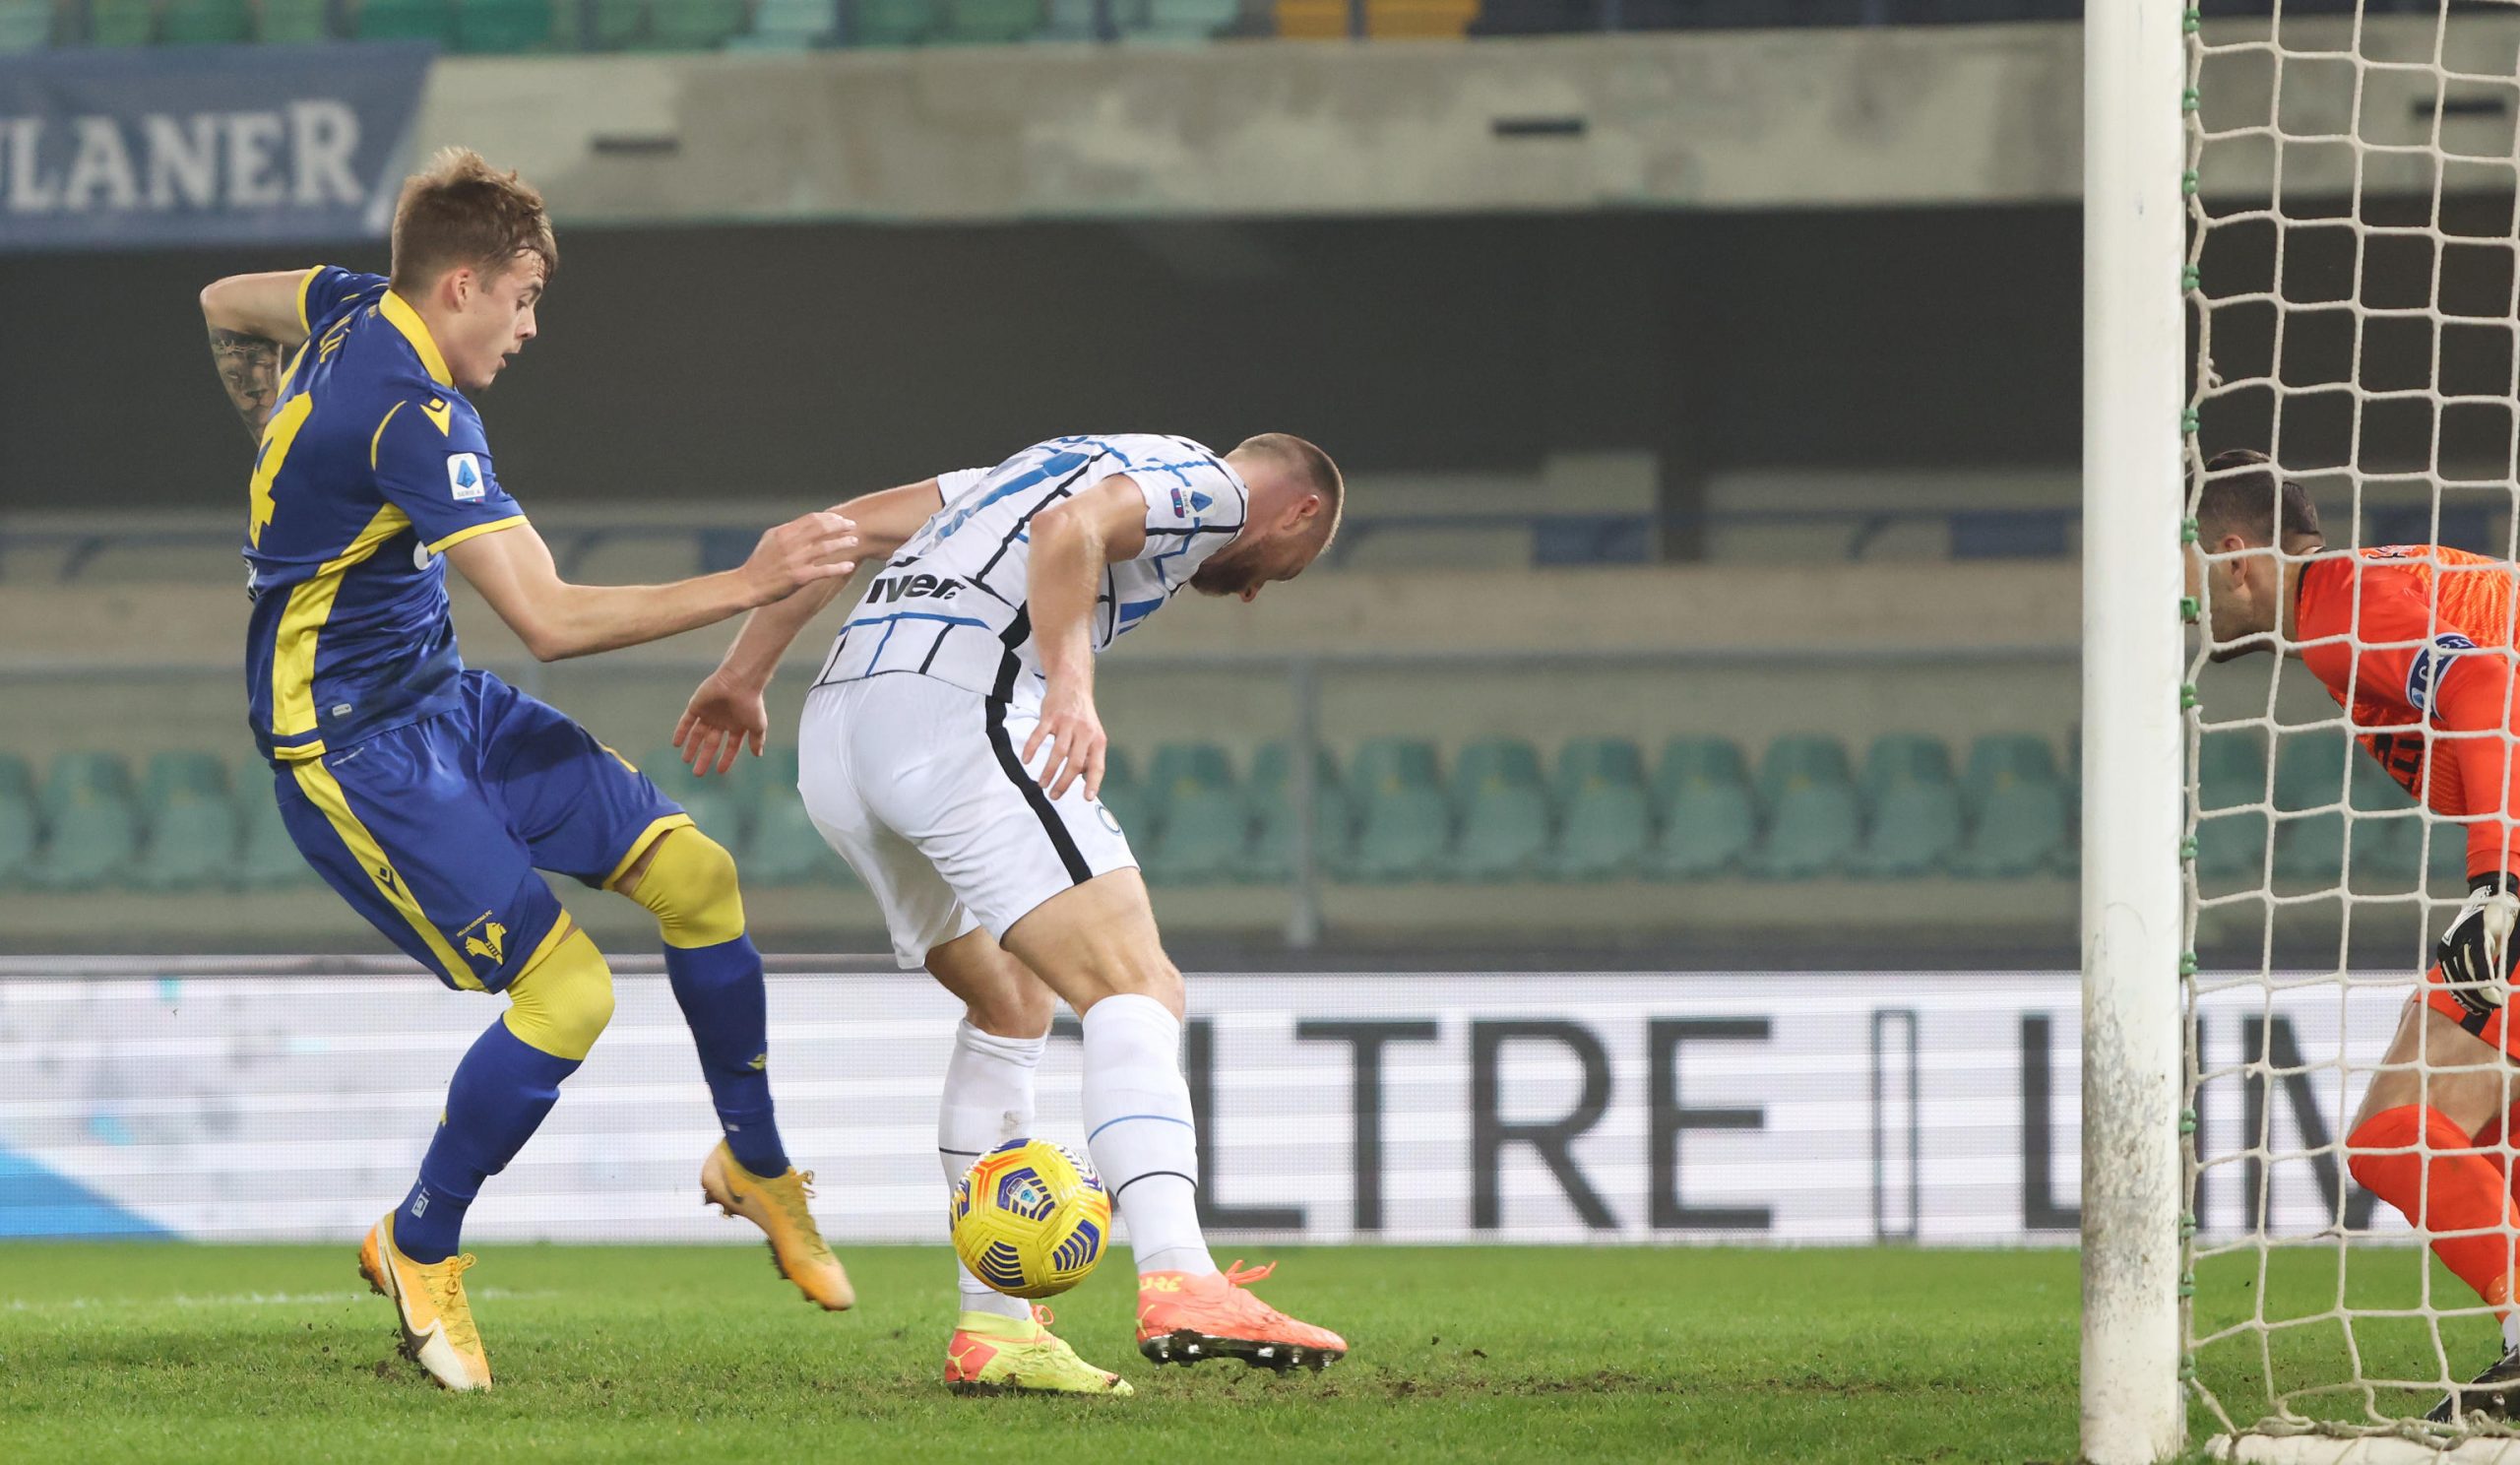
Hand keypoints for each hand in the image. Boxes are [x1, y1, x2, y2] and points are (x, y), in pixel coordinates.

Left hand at [674, 672, 767, 776]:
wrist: (739, 682)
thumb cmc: (751, 703)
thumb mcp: (758, 725)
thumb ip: (757, 740)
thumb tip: (758, 755)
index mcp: (737, 725)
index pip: (731, 746)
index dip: (726, 759)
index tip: (720, 772)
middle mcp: (722, 721)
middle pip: (711, 743)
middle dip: (705, 758)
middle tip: (697, 773)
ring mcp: (709, 714)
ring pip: (698, 734)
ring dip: (691, 747)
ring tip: (686, 760)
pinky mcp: (696, 706)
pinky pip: (686, 722)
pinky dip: (681, 732)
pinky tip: (676, 744)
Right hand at [741, 510, 859, 604]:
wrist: (748, 585)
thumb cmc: (759, 563)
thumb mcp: (770, 539)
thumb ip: (788, 530)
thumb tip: (806, 523)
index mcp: (784, 532)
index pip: (812, 519)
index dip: (830, 517)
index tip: (841, 519)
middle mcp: (791, 544)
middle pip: (822, 529)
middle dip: (841, 526)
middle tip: (853, 526)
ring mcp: (796, 561)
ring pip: (826, 547)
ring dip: (843, 543)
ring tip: (855, 542)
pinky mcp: (800, 578)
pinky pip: (824, 570)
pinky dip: (839, 567)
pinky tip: (849, 565)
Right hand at [1021, 681, 1105, 800]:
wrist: (1072, 684)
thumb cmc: (1082, 715)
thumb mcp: (1093, 734)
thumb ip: (1089, 755)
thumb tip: (1084, 779)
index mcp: (1097, 739)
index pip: (1097, 765)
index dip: (1093, 782)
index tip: (1086, 798)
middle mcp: (1084, 732)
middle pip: (1075, 763)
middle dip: (1064, 782)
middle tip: (1055, 795)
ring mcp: (1067, 724)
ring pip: (1058, 752)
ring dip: (1048, 771)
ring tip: (1042, 784)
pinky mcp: (1050, 716)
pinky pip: (1039, 735)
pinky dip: (1031, 748)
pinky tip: (1026, 761)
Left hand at [2437, 874, 2519, 1016]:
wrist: (2493, 901)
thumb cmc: (2488, 930)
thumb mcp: (2479, 952)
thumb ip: (2475, 968)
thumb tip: (2479, 992)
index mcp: (2447, 953)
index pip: (2452, 981)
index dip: (2464, 999)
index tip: (2475, 1010)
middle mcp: (2450, 947)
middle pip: (2460, 981)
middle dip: (2474, 999)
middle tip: (2489, 1010)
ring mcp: (2462, 941)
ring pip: (2470, 974)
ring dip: (2482, 993)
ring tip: (2494, 1003)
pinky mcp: (2477, 936)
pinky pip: (2479, 962)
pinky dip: (2487, 979)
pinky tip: (2494, 991)